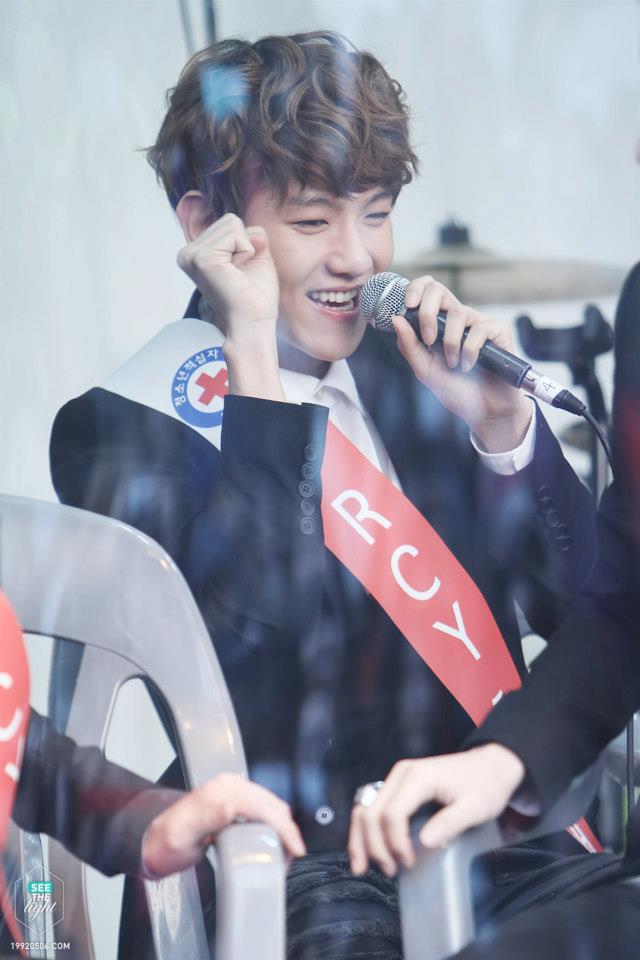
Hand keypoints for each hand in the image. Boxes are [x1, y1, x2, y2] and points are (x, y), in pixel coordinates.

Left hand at [142, 772, 305, 877]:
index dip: (283, 827)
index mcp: (220, 791)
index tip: (294, 849)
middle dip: (287, 831)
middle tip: (290, 859)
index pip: (262, 805)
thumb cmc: (166, 842)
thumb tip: (231, 807)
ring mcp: (234, 791)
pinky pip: (264, 808)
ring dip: (283, 828)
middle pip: (272, 804)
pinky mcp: (236, 799)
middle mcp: (229, 786)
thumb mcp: (183, 834)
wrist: (154, 840)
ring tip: (284, 855)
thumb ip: (207, 818)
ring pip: (271, 806)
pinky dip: (274, 825)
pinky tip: (274, 842)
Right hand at [178, 214, 284, 399]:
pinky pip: (235, 233)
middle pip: (230, 220)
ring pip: (233, 224)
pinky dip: (246, 251)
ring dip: (245, 249)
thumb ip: (252, 236)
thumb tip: (254, 229)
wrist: (253, 323)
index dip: (245, 244)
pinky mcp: (202, 258)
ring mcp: (192, 255)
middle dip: (245, 244)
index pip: (228, 223)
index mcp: (195, 253)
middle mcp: (188, 253)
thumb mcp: (255, 257)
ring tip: (238, 274)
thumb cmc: (254, 297)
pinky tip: (238, 273)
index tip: (240, 271)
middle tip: (241, 273)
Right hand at [348, 745, 524, 877]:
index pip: (393, 814)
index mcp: (418, 777)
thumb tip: (423, 843)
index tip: (409, 863)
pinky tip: (366, 849)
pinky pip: (373, 808)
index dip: (395, 843)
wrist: (490, 765)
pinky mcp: (397, 787)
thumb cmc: (485, 785)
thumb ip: (450, 823)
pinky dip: (365, 830)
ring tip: (362, 867)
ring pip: (364, 809)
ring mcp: (396, 779)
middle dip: (374, 846)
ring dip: (361, 839)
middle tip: (390, 871)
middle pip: (371, 812)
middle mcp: (400, 774)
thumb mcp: (475, 807)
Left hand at [393, 277, 531, 451]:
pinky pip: (479, 328)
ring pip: (458, 313)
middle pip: (439, 290)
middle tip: (428, 340)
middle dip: (428, 313)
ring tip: (453, 364)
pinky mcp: (498, 331)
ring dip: (450, 343)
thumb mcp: (425, 370)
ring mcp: (477, 322)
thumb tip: (396, 319)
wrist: (483, 411)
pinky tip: (468, 365)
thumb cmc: (456, 389)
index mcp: (438, 324)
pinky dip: (470, 350)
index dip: (415, 289)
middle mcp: (457, 319)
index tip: (407, 306)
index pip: (426, 291)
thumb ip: (409, 346)